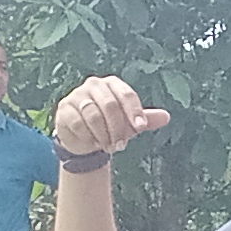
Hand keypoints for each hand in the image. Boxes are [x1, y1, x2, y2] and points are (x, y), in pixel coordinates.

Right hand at [53, 75, 171, 156]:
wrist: (84, 138)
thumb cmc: (109, 126)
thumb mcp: (129, 123)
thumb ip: (146, 119)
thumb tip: (166, 117)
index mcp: (112, 84)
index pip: (126, 94)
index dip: (134, 111)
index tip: (140, 128)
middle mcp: (94, 85)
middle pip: (110, 105)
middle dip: (118, 128)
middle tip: (121, 145)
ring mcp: (77, 95)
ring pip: (93, 115)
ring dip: (103, 135)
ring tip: (109, 146)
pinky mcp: (64, 108)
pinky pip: (77, 122)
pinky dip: (88, 136)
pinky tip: (93, 143)